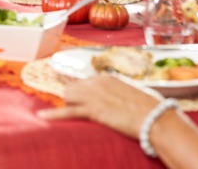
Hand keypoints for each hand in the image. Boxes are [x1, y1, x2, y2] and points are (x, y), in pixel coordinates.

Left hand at [37, 75, 161, 137]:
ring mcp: (93, 95)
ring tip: (77, 114)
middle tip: (82, 110)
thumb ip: (121, 93)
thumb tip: (121, 99)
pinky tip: (41, 115)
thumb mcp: (133, 94)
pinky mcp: (92, 110)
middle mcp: (97, 83)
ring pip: (68, 97)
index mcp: (107, 78)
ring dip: (69, 105)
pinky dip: (53, 114)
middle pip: (73, 88)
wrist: (156, 119)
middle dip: (74, 99)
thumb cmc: (151, 108)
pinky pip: (67, 112)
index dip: (82, 93)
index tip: (80, 99)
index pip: (84, 83)